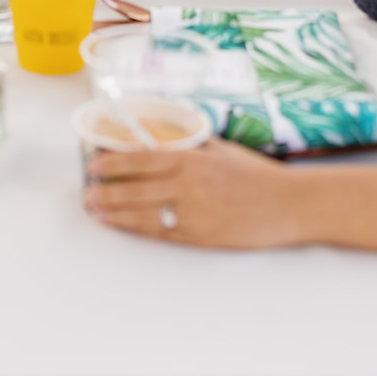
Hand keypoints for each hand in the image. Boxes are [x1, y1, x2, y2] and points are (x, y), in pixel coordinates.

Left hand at [84, 138, 302, 249]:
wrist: (289, 205)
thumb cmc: (256, 174)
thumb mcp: (220, 149)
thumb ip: (187, 145)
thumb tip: (152, 138)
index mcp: (193, 158)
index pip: (141, 157)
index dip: (113, 161)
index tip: (94, 163)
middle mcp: (189, 185)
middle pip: (135, 186)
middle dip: (106, 188)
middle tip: (87, 189)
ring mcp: (193, 213)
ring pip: (141, 212)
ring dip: (113, 210)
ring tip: (94, 208)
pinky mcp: (200, 236)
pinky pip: (160, 231)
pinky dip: (136, 227)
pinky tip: (121, 224)